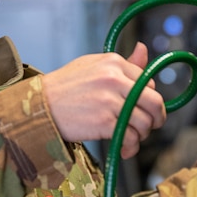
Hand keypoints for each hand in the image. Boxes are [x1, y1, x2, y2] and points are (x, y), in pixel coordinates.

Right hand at [42, 42, 166, 158]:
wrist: (39, 106)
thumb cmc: (65, 87)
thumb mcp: (93, 66)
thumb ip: (123, 63)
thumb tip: (143, 49)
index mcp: (114, 62)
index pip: (148, 81)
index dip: (149, 98)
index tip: (144, 108)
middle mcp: (115, 79)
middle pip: (154, 102)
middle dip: (156, 118)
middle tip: (150, 127)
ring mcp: (110, 101)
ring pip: (144, 122)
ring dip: (141, 135)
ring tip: (130, 138)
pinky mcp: (104, 122)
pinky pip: (130, 136)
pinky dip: (130, 146)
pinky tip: (123, 148)